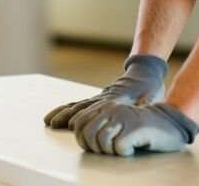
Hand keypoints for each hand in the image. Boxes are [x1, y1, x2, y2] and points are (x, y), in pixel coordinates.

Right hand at [44, 54, 166, 128]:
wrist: (143, 74)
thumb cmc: (149, 87)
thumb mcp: (151, 95)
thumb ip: (146, 102)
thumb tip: (144, 106)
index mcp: (114, 98)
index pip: (95, 107)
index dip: (83, 115)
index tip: (71, 124)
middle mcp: (102, 98)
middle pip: (80, 106)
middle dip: (65, 115)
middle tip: (51, 123)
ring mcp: (99, 99)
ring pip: (76, 106)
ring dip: (62, 113)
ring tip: (48, 121)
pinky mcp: (98, 101)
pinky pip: (79, 106)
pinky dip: (67, 110)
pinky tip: (59, 117)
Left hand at [72, 101, 198, 155]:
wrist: (169, 124)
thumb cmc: (140, 128)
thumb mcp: (117, 121)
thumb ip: (99, 124)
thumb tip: (77, 133)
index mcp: (105, 106)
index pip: (79, 123)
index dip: (81, 139)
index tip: (92, 148)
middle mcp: (112, 108)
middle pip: (88, 133)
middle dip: (95, 148)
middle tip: (109, 150)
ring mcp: (123, 116)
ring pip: (101, 141)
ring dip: (110, 151)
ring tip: (122, 149)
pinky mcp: (135, 126)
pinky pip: (119, 147)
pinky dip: (125, 153)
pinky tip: (133, 149)